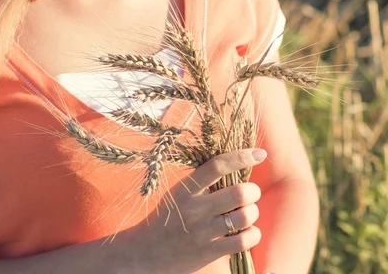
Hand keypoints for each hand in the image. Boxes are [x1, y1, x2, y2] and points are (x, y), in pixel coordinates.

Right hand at [130, 148, 266, 273]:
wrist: (146, 252)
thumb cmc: (167, 216)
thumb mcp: (179, 193)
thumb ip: (202, 181)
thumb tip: (235, 166)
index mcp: (187, 188)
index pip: (217, 166)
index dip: (241, 157)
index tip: (259, 154)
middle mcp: (196, 209)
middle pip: (239, 193)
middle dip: (253, 190)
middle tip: (250, 192)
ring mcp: (203, 232)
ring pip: (244, 216)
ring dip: (253, 212)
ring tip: (247, 212)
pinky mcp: (210, 252)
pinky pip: (244, 241)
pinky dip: (253, 233)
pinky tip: (247, 230)